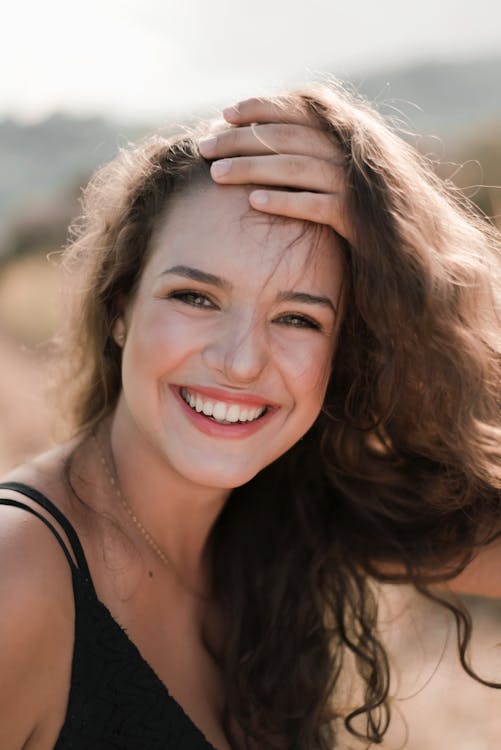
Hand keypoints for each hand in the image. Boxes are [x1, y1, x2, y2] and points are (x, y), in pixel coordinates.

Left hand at [198, 97, 350, 242]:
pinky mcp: (352, 215)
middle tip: (204, 148)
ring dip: (251, 169)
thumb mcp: (335, 167)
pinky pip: (313, 205)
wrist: (402, 241)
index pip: (295, 111)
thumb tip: (257, 133)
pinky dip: (283, 201)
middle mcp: (345, 151)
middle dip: (240, 140)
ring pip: (294, 167)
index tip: (224, 115)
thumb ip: (308, 147)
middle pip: (285, 137)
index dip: (259, 108)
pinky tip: (253, 202)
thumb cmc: (355, 202)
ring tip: (217, 174)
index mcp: (340, 133)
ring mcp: (350, 182)